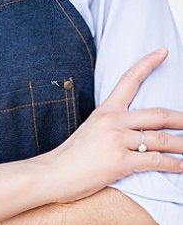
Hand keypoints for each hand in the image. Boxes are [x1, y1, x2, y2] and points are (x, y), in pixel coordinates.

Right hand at [40, 48, 182, 203]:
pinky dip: (172, 164)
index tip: (163, 51)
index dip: (148, 63)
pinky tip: (180, 166)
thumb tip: (136, 128)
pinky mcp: (120, 161)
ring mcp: (117, 140)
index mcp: (106, 110)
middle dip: (181, 118)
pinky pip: (155, 160)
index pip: (129, 79)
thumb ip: (113, 123)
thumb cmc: (73, 155)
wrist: (55, 173)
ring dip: (182, 145)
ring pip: (161, 139)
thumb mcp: (92, 129)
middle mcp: (113, 120)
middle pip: (158, 114)